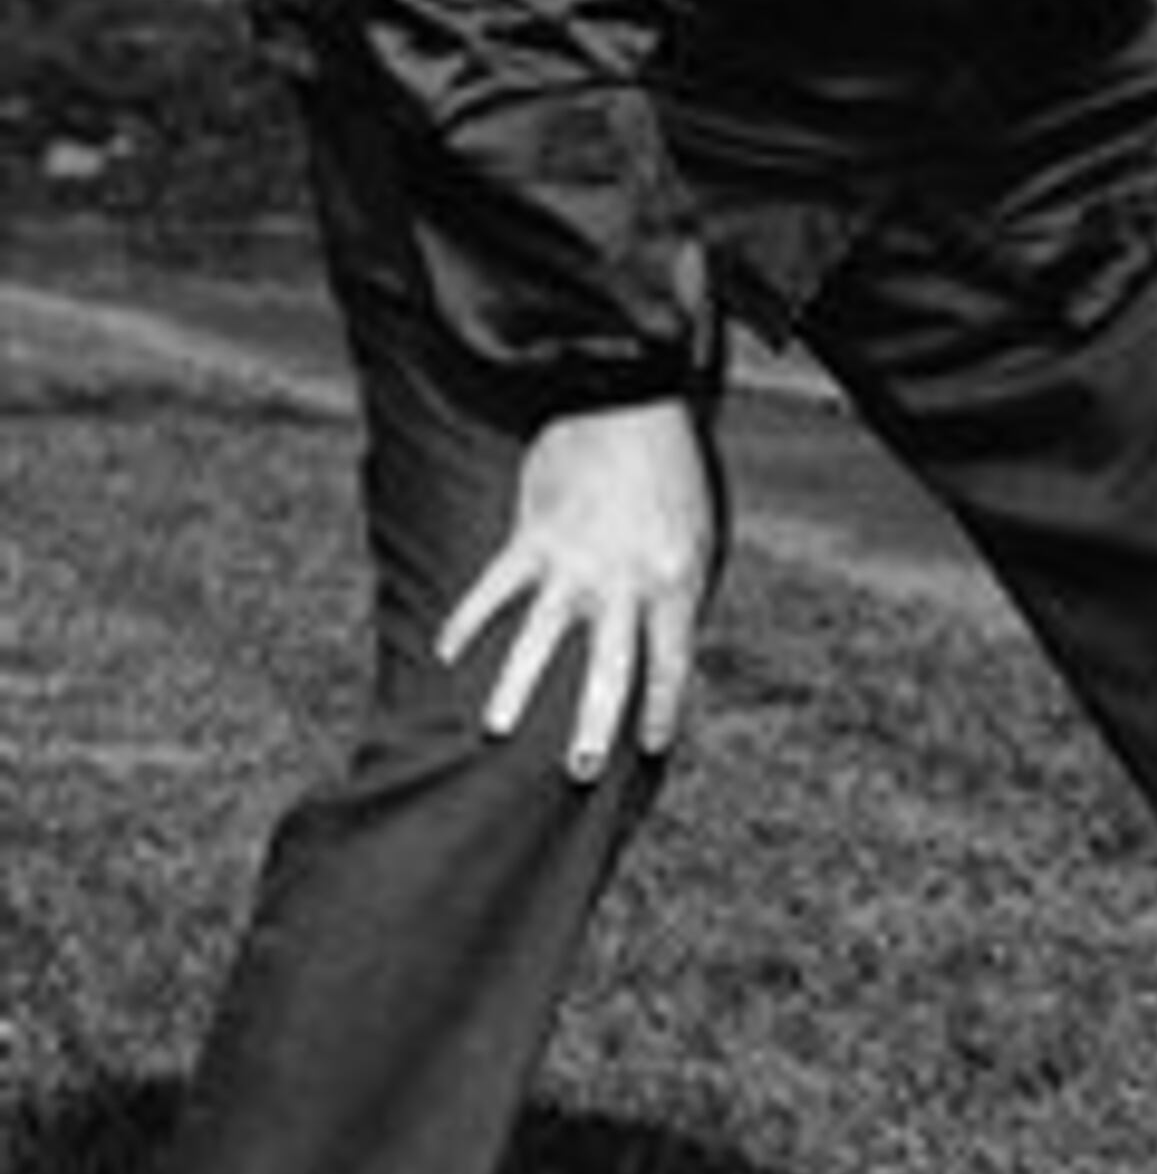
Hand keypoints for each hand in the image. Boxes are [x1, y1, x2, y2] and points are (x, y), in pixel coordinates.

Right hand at [438, 397, 717, 780]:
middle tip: (576, 771)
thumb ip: (676, 593)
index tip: (653, 747)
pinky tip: (444, 652)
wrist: (628, 403)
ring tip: (495, 731)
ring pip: (539, 639)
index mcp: (673, 582)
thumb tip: (664, 649)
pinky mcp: (530, 539)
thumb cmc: (670, 474)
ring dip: (515, 689)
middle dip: (592, 725)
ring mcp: (572, 563)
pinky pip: (493, 589)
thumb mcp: (695, 537)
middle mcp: (623, 582)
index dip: (662, 709)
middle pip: (608, 669)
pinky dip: (466, 620)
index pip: (670, 663)